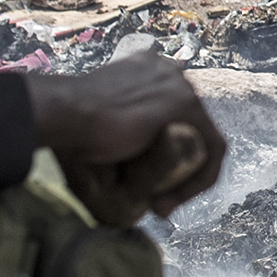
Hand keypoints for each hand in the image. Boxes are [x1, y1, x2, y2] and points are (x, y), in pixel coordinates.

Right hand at [27, 60, 225, 217]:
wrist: (63, 114)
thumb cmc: (65, 125)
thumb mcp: (95, 124)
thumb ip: (116, 130)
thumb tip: (121, 158)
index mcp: (144, 71)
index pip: (170, 116)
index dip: (162, 154)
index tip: (141, 181)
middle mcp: (167, 72)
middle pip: (189, 129)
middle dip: (176, 169)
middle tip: (154, 200)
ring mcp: (179, 85)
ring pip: (202, 140)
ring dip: (184, 179)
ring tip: (159, 205)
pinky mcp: (187, 105)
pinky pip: (213, 147)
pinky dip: (198, 180)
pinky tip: (170, 201)